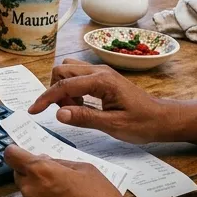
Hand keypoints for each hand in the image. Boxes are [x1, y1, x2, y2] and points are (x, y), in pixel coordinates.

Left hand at [4, 144, 157, 196]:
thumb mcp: (85, 169)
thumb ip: (60, 163)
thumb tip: (45, 160)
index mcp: (40, 172)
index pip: (11, 155)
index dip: (16, 151)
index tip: (24, 152)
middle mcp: (30, 191)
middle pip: (18, 174)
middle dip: (30, 171)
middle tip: (51, 172)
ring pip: (27, 192)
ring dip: (38, 189)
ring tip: (63, 192)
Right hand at [30, 59, 173, 143]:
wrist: (162, 118)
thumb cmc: (143, 123)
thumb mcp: (113, 125)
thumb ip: (85, 117)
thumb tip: (59, 113)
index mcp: (102, 81)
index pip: (64, 85)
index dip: (46, 98)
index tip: (34, 111)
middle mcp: (99, 71)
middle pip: (62, 70)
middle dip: (56, 92)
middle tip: (68, 112)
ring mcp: (100, 72)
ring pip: (67, 71)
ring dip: (63, 89)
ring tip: (75, 110)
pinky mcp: (101, 77)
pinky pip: (77, 76)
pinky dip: (72, 90)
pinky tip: (82, 106)